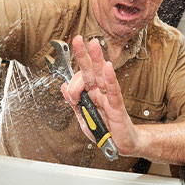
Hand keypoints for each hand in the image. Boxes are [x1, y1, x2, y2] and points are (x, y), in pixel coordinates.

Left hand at [61, 35, 141, 156]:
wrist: (120, 146)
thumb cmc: (104, 130)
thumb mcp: (82, 118)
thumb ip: (73, 103)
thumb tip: (63, 85)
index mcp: (90, 95)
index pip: (79, 81)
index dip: (72, 83)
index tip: (69, 91)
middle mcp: (99, 93)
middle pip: (90, 70)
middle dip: (84, 55)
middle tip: (78, 39)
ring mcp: (108, 98)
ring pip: (101, 76)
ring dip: (97, 59)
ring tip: (93, 44)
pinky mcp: (117, 107)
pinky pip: (113, 91)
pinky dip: (110, 79)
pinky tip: (107, 67)